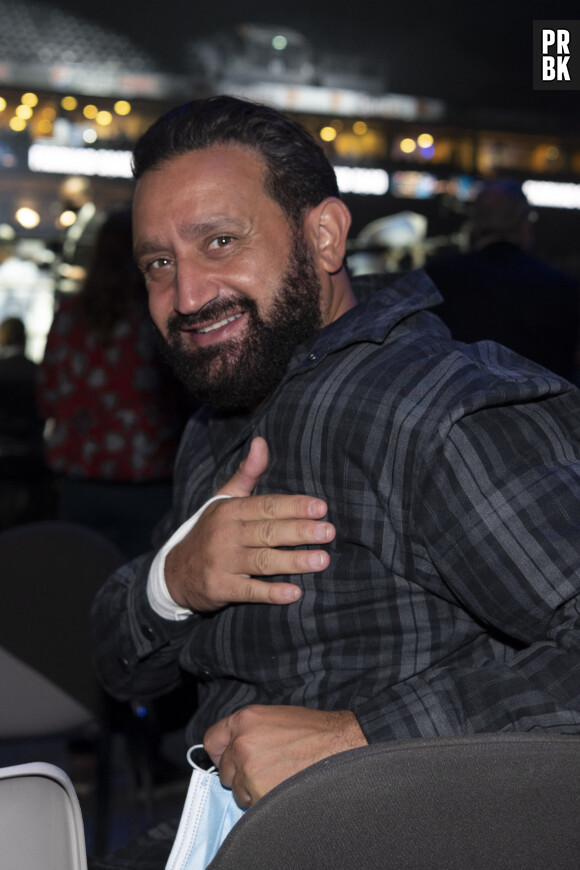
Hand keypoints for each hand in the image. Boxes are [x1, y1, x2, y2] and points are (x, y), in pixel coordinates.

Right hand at [165, 437, 335, 610]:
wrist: (174, 571)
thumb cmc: (210, 531)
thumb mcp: (223, 500)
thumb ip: (247, 474)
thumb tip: (261, 441)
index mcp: (230, 510)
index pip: (267, 506)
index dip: (294, 506)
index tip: (321, 507)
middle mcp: (225, 534)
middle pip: (269, 531)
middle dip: (301, 531)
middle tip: (329, 532)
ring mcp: (222, 562)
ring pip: (263, 560)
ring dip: (294, 561)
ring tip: (322, 561)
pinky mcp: (220, 588)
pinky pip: (249, 591)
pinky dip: (271, 593)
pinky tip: (295, 593)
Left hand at [204, 704, 367, 806]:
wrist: (340, 745)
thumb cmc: (313, 730)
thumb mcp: (274, 717)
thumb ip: (249, 730)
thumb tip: (231, 747)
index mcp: (244, 719)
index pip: (211, 740)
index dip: (219, 752)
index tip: (225, 759)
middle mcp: (242, 743)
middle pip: (224, 769)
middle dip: (239, 773)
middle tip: (265, 769)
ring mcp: (250, 770)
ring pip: (237, 791)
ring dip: (252, 790)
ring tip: (279, 777)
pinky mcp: (260, 793)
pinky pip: (253, 805)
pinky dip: (265, 801)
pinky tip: (283, 788)